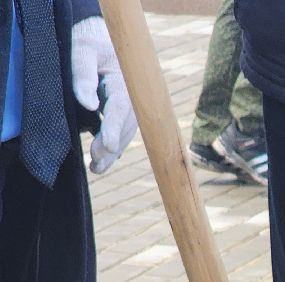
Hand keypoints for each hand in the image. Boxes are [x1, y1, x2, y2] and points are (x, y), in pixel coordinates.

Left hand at [71, 17, 136, 174]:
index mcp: (124, 81)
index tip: (108, 146)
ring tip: (96, 168)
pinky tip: (102, 160)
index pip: (121, 108)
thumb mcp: (81, 50)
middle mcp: (131, 97)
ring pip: (125, 133)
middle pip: (126, 126)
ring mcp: (129, 106)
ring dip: (112, 152)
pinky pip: (121, 132)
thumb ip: (83, 74)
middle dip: (112, 145)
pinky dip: (112, 148)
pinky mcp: (121, 112)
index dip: (115, 128)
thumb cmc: (89, 42)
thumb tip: (88, 104)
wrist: (101, 38)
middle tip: (96, 160)